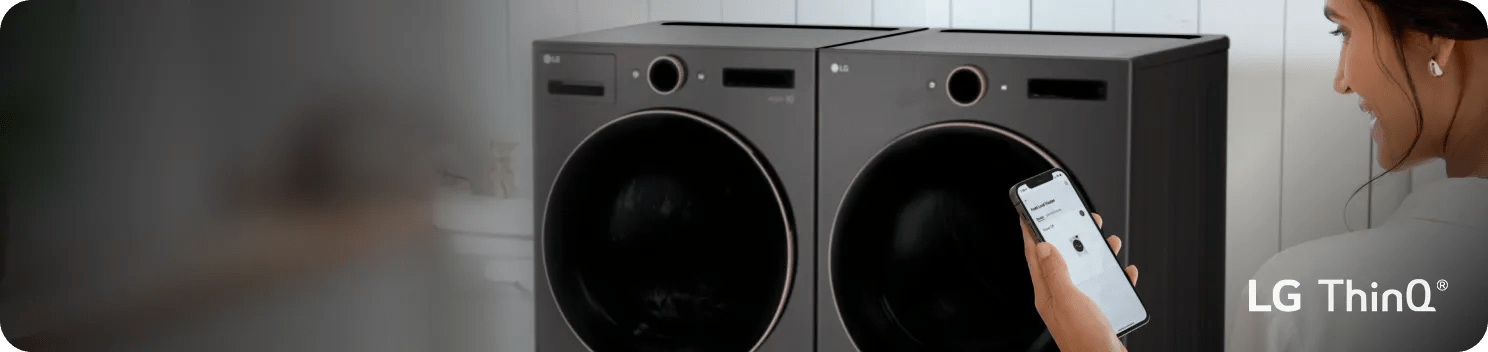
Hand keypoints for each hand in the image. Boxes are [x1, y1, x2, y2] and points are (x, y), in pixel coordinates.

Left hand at [1021, 213, 1138, 351]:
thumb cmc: (1084, 339)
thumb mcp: (1067, 300)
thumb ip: (1056, 272)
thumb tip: (1043, 246)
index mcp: (1048, 292)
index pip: (1034, 255)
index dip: (1031, 232)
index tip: (1028, 213)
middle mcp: (1061, 297)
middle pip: (1062, 258)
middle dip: (1068, 235)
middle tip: (1076, 216)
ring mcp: (1079, 304)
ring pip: (1085, 271)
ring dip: (1095, 254)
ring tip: (1105, 239)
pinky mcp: (1097, 312)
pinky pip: (1105, 288)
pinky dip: (1114, 276)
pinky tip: (1124, 271)